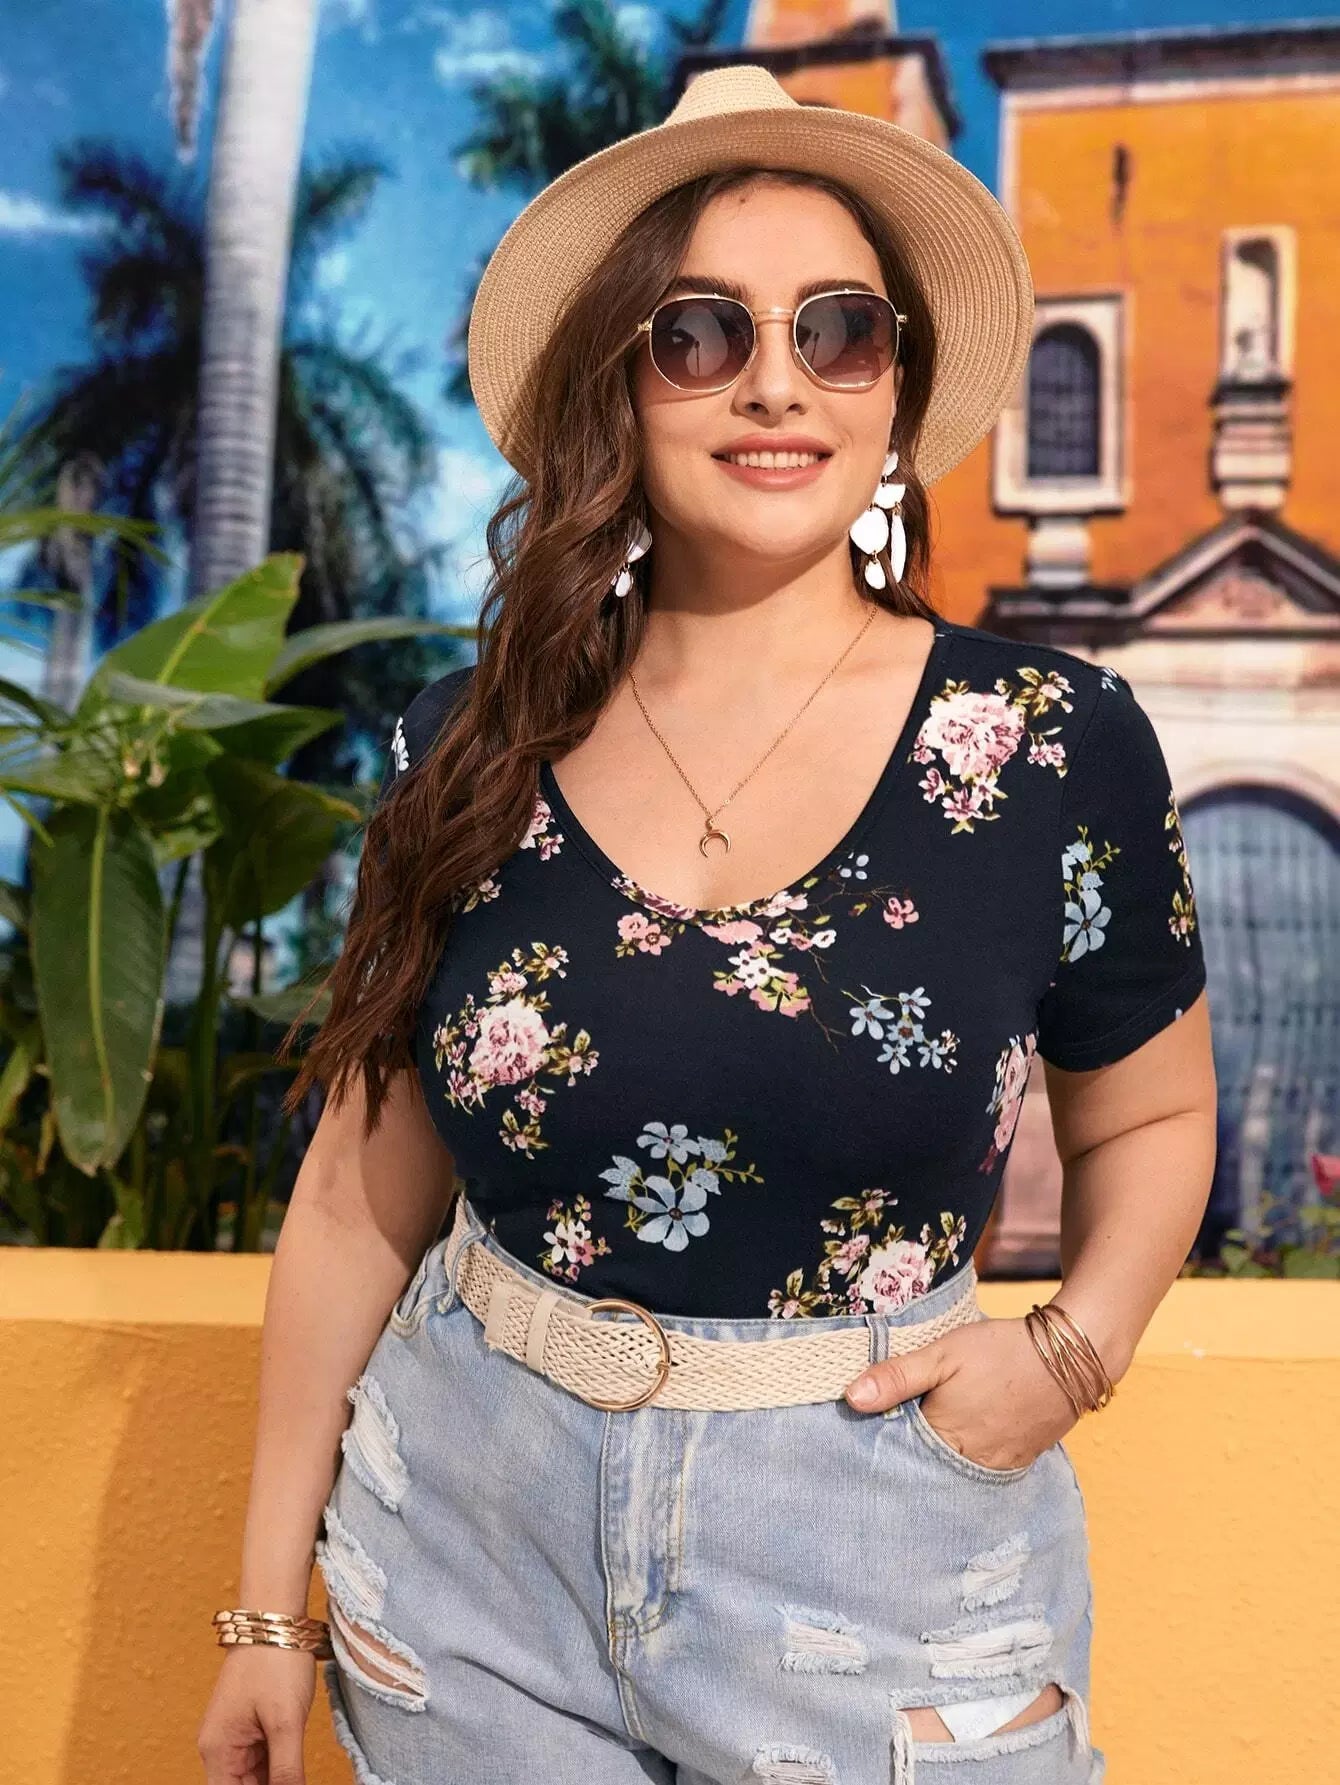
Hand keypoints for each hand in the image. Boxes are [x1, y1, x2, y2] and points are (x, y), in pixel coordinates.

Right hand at [197, 1644, 315, 1783]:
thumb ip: (286, 1770)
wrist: (275, 1616)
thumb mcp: (285, 1721)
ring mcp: (237, 1738)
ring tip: (297, 1773)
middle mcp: (221, 1749)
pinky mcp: (253, 1728)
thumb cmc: (275, 1661)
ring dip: (277, 1781)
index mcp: (218, 1752)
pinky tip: (296, 1772)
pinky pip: (265, 1762)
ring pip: (256, 1779)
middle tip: (297, 1781)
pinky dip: (280, 1770)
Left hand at [843, 1315, 1078, 1469]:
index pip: (899, 1452)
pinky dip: (968, 1459)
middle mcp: (969, 1463)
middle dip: (910, 1456)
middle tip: (894, 1438)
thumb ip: (898, 1377)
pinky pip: (983, 1469)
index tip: (868, 1430)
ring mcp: (997, 1465)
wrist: (1070, 1355)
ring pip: (955, 1471)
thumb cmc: (1001, 1351)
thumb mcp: (943, 1354)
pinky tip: (962, 1441)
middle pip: (927, 1467)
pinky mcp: (1019, 1460)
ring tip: (929, 1438)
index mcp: (944, 1437)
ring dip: (940, 1460)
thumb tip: (851, 1397)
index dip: (884, 1439)